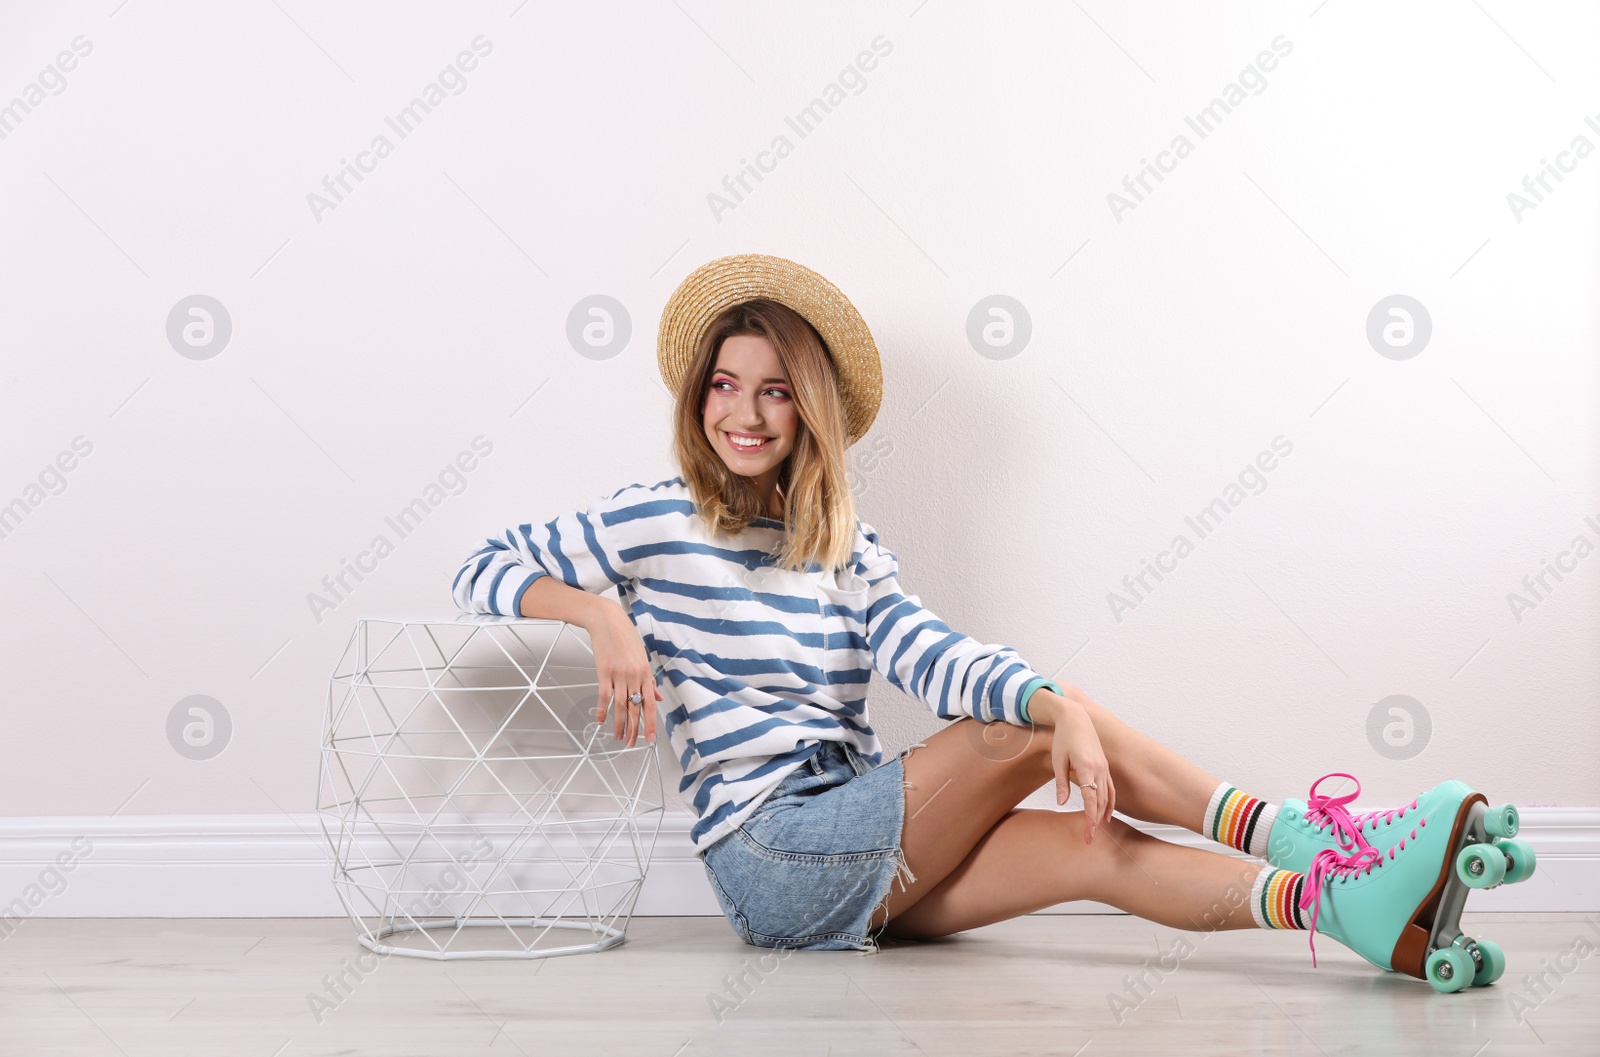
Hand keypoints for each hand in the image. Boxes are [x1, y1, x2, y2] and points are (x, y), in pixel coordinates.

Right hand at [589, 602, 660, 746]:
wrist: (608, 621)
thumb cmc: (626, 638)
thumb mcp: (642, 658)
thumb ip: (649, 680)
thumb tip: (657, 698)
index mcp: (646, 673)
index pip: (650, 704)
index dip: (650, 723)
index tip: (649, 738)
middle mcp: (634, 676)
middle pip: (635, 708)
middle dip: (634, 729)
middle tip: (632, 744)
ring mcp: (619, 674)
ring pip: (620, 706)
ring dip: (620, 724)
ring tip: (619, 737)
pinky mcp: (604, 672)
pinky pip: (604, 696)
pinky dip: (602, 710)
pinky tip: (600, 721)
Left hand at [1031, 692, 1115, 842]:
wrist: (1075, 718)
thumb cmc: (1063, 737)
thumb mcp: (1058, 760)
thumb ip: (1062, 783)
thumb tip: (1063, 803)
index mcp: (1087, 768)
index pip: (1091, 800)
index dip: (1090, 819)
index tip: (1088, 834)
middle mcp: (1099, 769)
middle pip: (1101, 802)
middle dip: (1096, 822)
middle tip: (1089, 839)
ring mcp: (1104, 767)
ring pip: (1108, 796)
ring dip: (1103, 814)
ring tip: (1097, 829)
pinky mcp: (1104, 766)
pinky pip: (1110, 788)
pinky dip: (1110, 802)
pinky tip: (1106, 813)